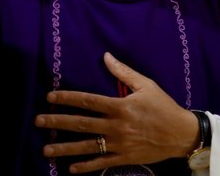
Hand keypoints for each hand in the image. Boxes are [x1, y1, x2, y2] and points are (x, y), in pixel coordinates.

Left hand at [36, 52, 198, 172]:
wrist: (182, 134)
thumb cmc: (164, 106)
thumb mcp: (146, 85)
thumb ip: (123, 72)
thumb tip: (106, 56)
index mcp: (120, 106)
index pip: (87, 101)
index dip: (67, 98)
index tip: (50, 97)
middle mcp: (117, 126)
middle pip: (81, 124)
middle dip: (57, 122)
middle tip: (38, 121)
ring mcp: (119, 144)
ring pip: (87, 146)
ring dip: (65, 148)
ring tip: (45, 149)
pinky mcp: (125, 159)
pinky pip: (101, 163)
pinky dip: (86, 167)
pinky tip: (69, 169)